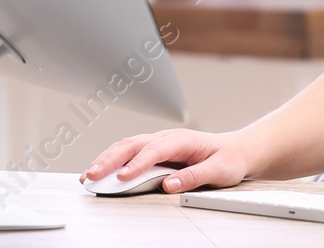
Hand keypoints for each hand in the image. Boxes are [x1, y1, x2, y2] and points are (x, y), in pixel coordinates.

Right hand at [80, 128, 254, 192]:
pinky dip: (111, 160)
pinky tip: (99, 171)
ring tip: (88, 176)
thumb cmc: (228, 159)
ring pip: (126, 147)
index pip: (154, 150)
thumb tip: (169, 185)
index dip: (137, 164)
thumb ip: (194, 176)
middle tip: (92, 176)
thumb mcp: (219, 170)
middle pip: (133, 145)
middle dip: (110, 160)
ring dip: (106, 160)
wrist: (236, 150)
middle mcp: (167, 138)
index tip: (123, 177)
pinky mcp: (154, 151)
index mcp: (182, 140)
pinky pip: (129, 153)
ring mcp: (159, 142)